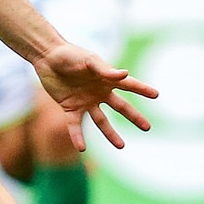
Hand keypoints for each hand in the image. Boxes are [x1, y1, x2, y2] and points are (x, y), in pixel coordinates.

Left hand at [33, 43, 158, 151]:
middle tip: (147, 128)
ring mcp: (86, 102)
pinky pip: (75, 125)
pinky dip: (77, 136)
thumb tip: (125, 74)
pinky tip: (82, 148)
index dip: (142, 89)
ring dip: (111, 134)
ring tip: (122, 146)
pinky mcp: (70, 108)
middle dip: (134, 117)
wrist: (47, 57)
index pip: (129, 84)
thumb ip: (105, 69)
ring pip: (101, 121)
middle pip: (120, 107)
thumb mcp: (88, 60)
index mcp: (106, 78)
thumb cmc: (70, 55)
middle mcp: (99, 92)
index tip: (156, 94)